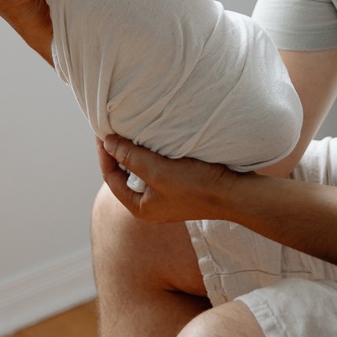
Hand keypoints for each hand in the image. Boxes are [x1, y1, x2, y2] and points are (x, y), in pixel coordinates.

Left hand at [96, 135, 238, 223]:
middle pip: (126, 174)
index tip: (103, 132)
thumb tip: (108, 142)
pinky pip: (158, 169)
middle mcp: (150, 205)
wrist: (233, 194)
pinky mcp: (179, 188)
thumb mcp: (158, 170)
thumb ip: (131, 157)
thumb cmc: (196, 186)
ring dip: (138, 152)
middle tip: (117, 128)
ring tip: (134, 131)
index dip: (105, 154)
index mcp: (140, 208)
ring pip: (142, 171)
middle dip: (121, 152)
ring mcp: (165, 198)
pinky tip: (157, 140)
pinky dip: (153, 155)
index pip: (111, 177)